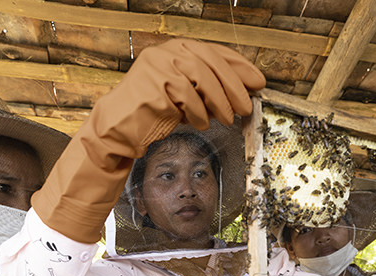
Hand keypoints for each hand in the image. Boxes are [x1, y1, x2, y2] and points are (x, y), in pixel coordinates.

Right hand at [32, 39, 265, 242]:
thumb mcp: (185, 96)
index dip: (240, 67)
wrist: (118, 128)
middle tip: (247, 107)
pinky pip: (187, 97)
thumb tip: (243, 92)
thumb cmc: (153, 113)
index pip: (215, 51)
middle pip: (211, 64)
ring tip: (226, 119)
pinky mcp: (154, 85)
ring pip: (201, 79)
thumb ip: (208, 89)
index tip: (257, 82)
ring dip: (219, 103)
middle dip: (234, 88)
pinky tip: (201, 124)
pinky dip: (199, 113)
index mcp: (176, 48)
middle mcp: (166, 52)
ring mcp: (158, 66)